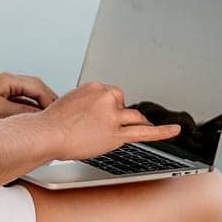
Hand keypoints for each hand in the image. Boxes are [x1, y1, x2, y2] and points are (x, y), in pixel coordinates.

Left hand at [0, 71, 58, 119]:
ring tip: (46, 123)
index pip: (37, 86)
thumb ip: (24, 112)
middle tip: (58, 117)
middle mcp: (3, 84)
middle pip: (34, 90)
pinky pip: (18, 106)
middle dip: (47, 103)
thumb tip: (42, 116)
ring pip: (27, 99)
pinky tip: (30, 126)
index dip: (51, 99)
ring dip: (37, 110)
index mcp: (6, 81)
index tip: (59, 112)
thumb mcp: (0, 113)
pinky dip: (27, 114)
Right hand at [43, 81, 183, 161]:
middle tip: (97, 126)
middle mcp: (106, 98)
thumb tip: (89, 115)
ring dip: (129, 123)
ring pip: (132, 117)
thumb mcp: (67, 103)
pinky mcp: (116, 133)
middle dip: (115, 114)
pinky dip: (162, 131)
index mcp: (93, 87)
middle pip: (121, 104)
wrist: (46, 134)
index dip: (104, 107)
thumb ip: (84, 105)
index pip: (109, 95)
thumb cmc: (50, 124)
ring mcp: (112, 115)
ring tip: (120, 130)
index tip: (94, 115)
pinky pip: (144, 132)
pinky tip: (175, 130)